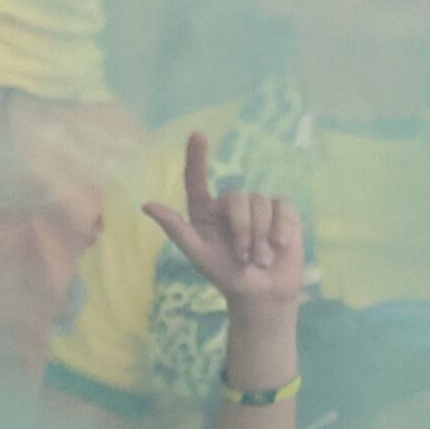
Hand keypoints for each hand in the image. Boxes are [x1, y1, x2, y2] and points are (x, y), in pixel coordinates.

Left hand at [141, 132, 309, 319]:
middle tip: (243, 257)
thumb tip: (146, 205)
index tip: (198, 134)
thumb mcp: (197, 254)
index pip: (197, 179)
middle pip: (238, 197)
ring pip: (260, 202)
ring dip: (261, 235)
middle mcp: (230, 205)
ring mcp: (258, 207)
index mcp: (205, 212)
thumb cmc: (225, 275)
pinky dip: (282, 227)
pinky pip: (282, 206)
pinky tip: (281, 245)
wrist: (261, 293)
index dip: (196, 156)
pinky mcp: (282, 213)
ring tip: (259, 258)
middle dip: (242, 229)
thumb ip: (176, 229)